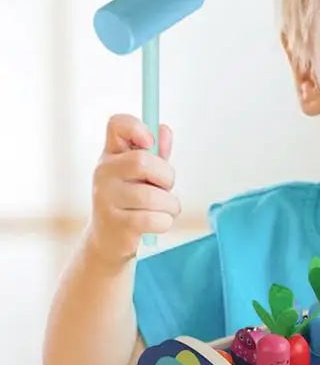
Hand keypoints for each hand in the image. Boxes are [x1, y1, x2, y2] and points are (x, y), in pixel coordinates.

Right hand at [90, 114, 180, 262]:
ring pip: (153, 196)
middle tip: (165, 187)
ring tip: (165, 209)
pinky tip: (157, 223)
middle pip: (142, 161)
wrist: (109, 240)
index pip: (117, 124)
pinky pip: (155, 219)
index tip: (149, 142)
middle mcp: (104, 171)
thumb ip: (157, 153)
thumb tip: (164, 130)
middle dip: (166, 176)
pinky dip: (165, 222)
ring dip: (170, 204)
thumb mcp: (144, 174)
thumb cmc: (132, 200)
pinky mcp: (116, 223)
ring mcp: (106, 198)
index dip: (137, 127)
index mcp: (112, 154)